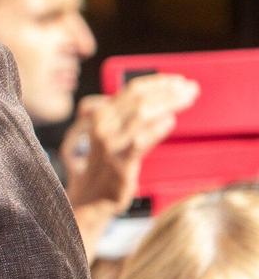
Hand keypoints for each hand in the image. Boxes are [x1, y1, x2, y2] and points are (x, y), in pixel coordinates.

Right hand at [61, 74, 198, 211]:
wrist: (89, 198)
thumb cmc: (101, 165)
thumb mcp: (103, 132)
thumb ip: (120, 113)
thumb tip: (149, 96)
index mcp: (98, 116)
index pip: (130, 90)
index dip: (157, 82)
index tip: (177, 80)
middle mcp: (101, 127)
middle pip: (139, 99)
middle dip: (168, 91)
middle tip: (190, 88)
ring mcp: (110, 146)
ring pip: (141, 115)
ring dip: (169, 104)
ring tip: (187, 99)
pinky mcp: (120, 164)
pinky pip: (140, 141)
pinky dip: (157, 129)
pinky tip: (170, 121)